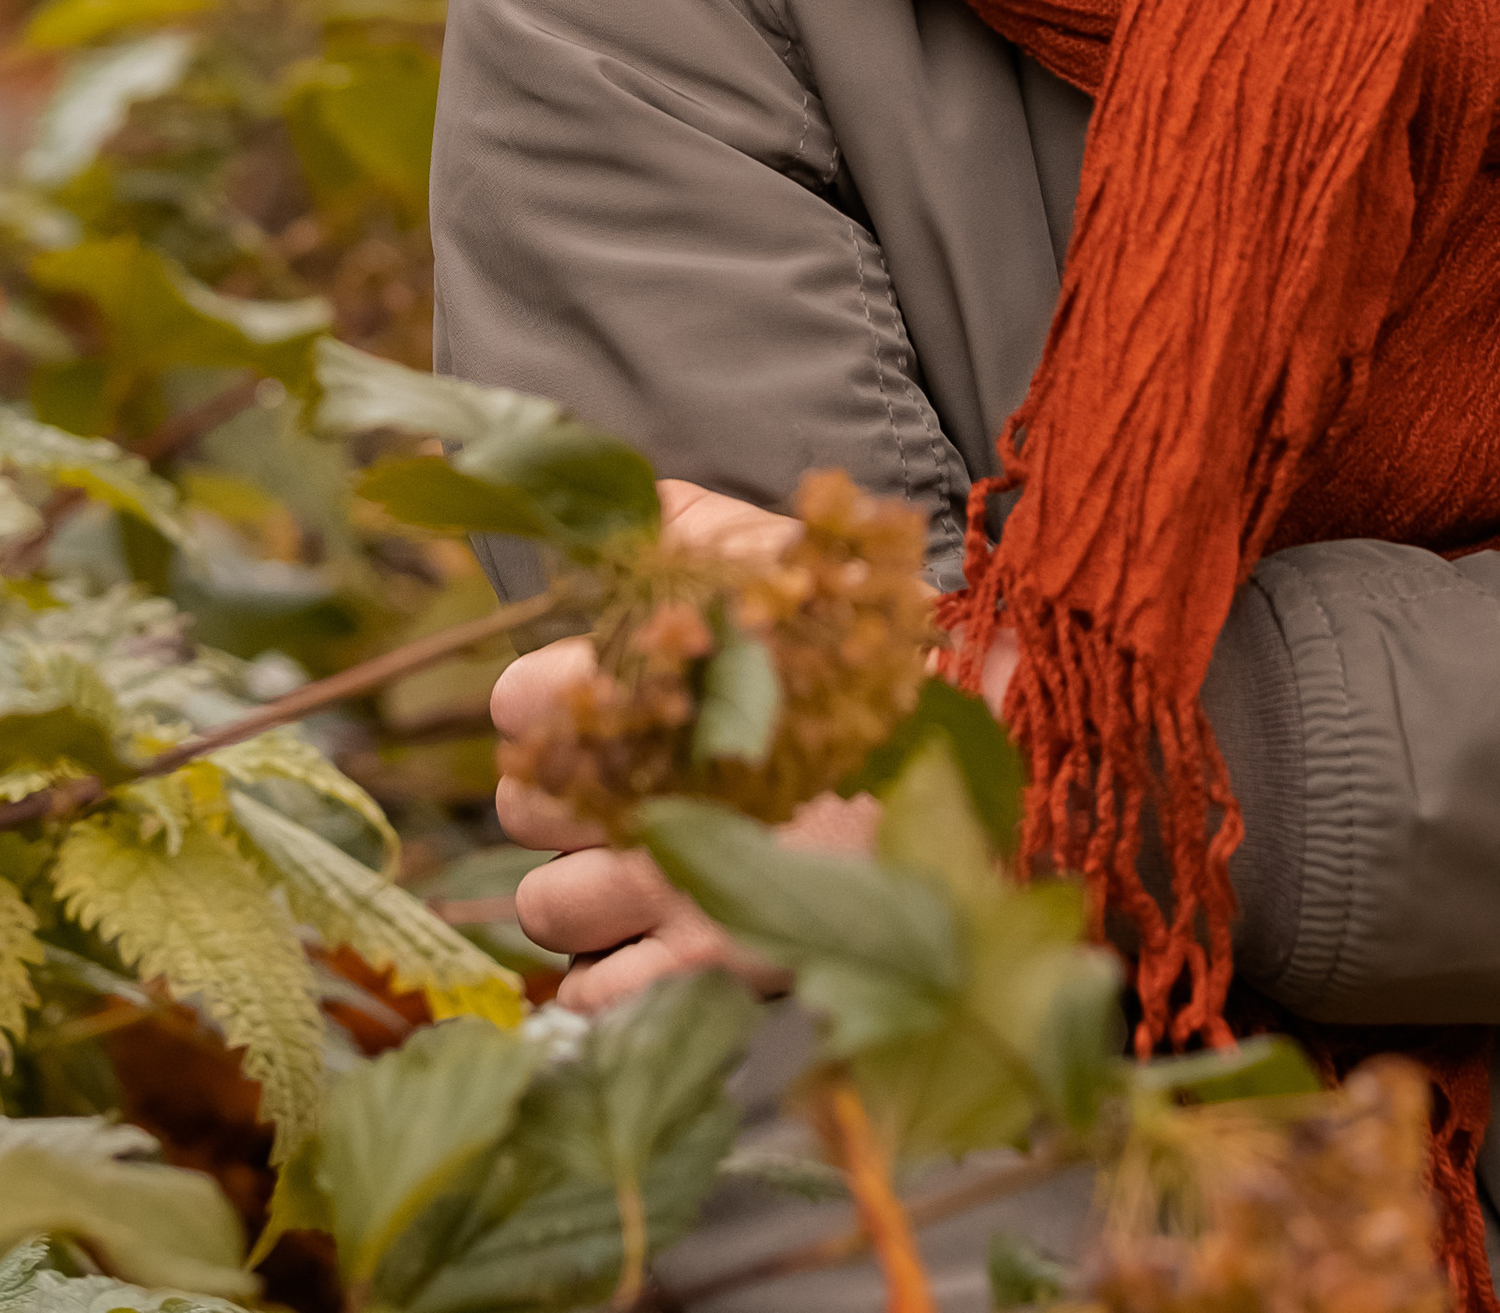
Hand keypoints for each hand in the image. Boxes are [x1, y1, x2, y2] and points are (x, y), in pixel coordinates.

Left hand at [494, 477, 870, 1016]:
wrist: (979, 745)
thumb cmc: (860, 648)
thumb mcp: (781, 556)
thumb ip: (691, 523)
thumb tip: (628, 505)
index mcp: (665, 688)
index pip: (520, 702)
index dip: (542, 698)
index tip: (588, 697)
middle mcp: (662, 793)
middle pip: (523, 807)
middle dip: (560, 792)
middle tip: (619, 781)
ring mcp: (688, 886)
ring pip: (546, 905)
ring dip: (576, 885)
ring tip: (636, 854)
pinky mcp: (717, 965)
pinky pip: (594, 994)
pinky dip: (606, 972)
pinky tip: (649, 931)